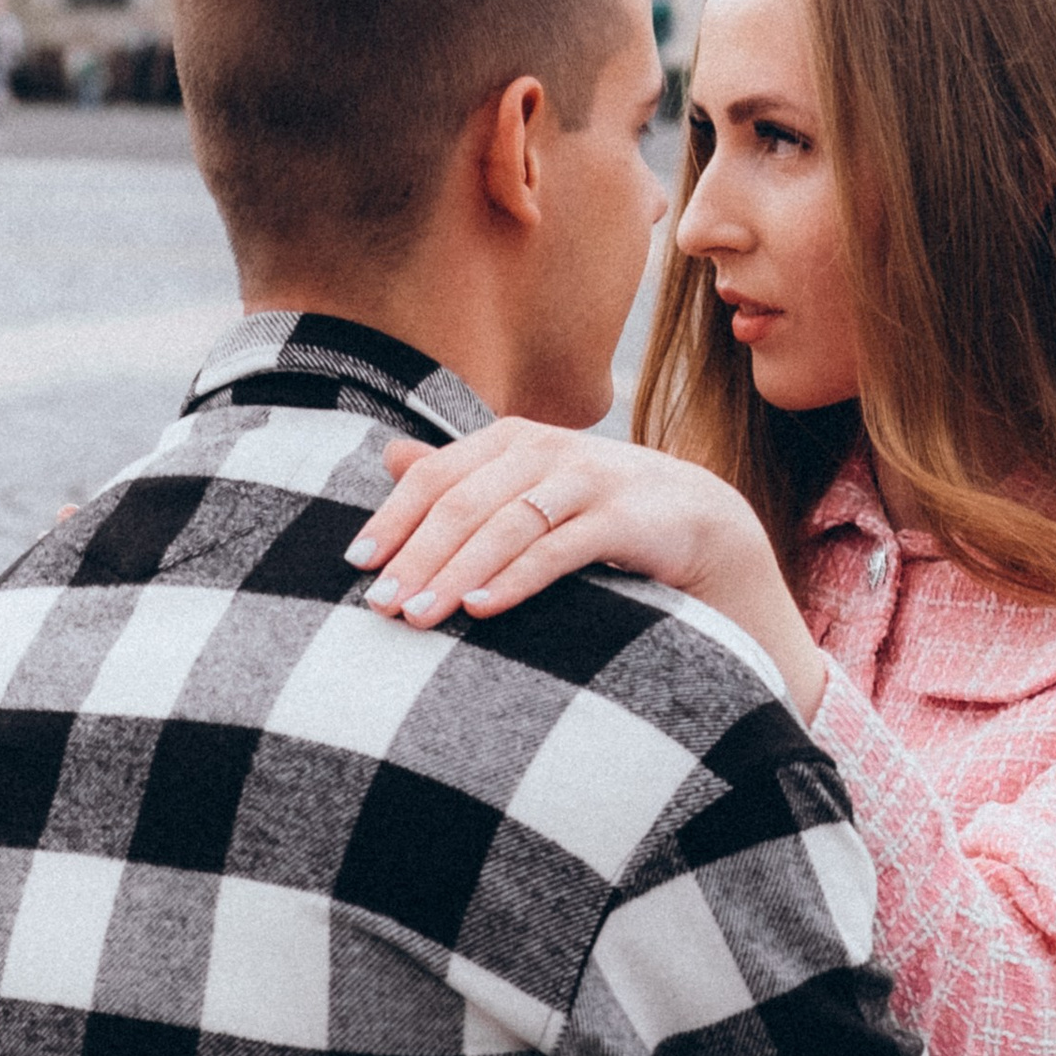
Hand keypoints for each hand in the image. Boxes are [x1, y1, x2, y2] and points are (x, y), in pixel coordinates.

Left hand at [345, 423, 828, 715]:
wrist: (700, 521)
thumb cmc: (598, 508)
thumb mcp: (527, 485)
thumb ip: (463, 474)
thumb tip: (390, 455)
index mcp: (511, 440)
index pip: (435, 476)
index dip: (393, 519)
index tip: (356, 564)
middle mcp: (544, 450)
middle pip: (462, 503)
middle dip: (416, 557)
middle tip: (381, 606)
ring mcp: (585, 479)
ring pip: (503, 526)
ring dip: (454, 573)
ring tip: (418, 616)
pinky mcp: (622, 517)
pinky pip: (558, 549)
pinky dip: (515, 578)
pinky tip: (481, 608)